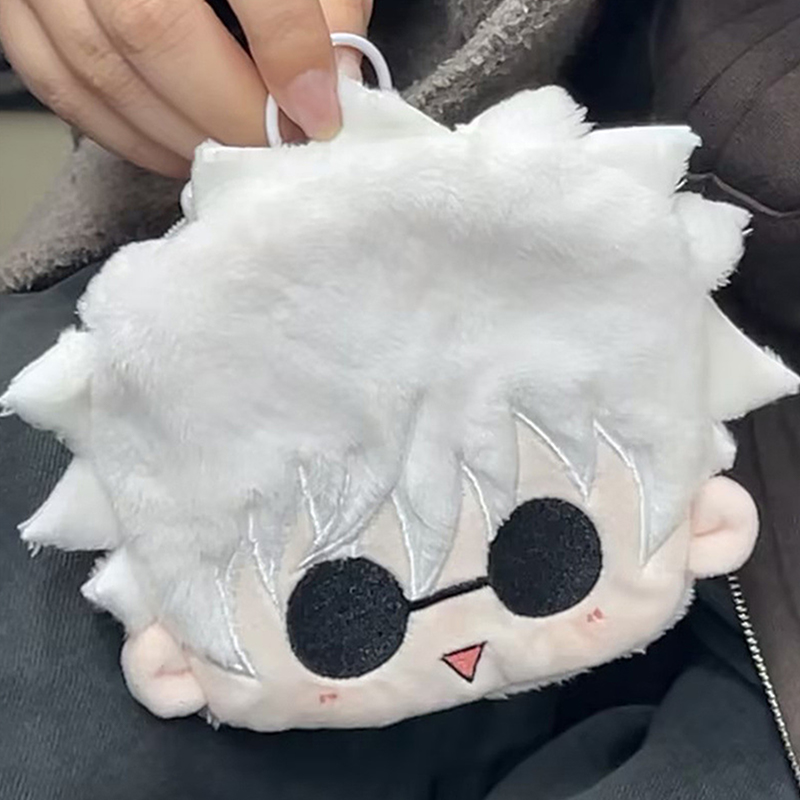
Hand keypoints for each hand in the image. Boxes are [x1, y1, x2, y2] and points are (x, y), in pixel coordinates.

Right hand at [0, 0, 372, 176]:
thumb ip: (325, 3)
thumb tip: (337, 84)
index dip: (289, 54)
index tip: (321, 118)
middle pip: (155, 31)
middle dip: (231, 114)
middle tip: (277, 149)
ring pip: (101, 67)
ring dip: (180, 135)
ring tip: (235, 156)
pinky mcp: (15, 4)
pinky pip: (58, 84)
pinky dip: (122, 133)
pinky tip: (175, 149)